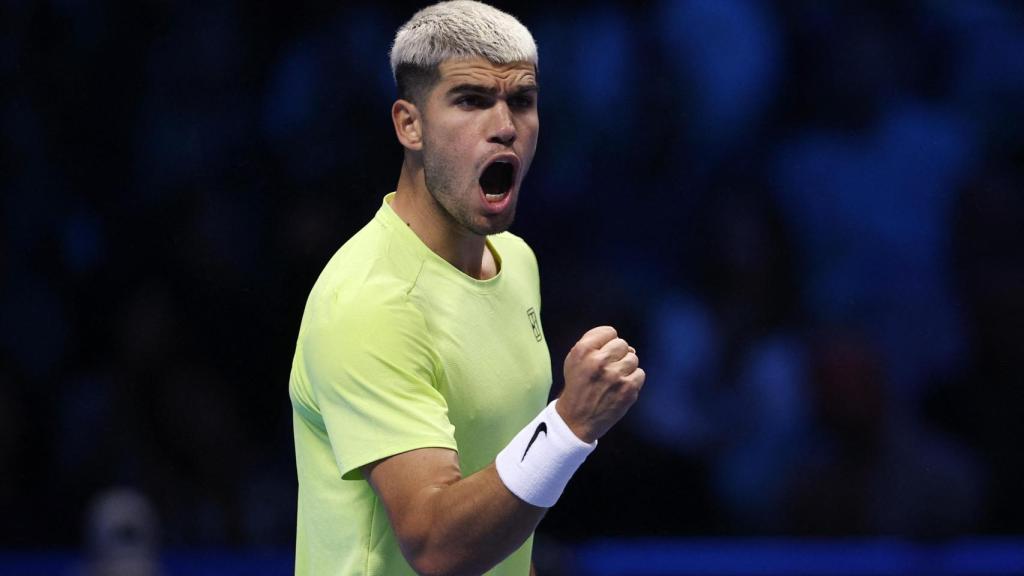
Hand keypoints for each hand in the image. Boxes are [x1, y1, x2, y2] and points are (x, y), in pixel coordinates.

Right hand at [556, 326, 644, 442]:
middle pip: (622, 344)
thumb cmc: (577, 387)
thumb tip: (621, 343)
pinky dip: (633, 380)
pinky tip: (621, 387)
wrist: (577, 419)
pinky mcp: (628, 390)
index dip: (607, 342)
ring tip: (614, 378)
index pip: (609, 332)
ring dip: (626, 367)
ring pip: (633, 358)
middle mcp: (599, 361)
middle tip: (608, 368)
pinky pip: (640, 374)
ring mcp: (615, 376)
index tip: (603, 353)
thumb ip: (592, 343)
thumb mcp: (573, 360)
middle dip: (617, 354)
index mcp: (583, 351)